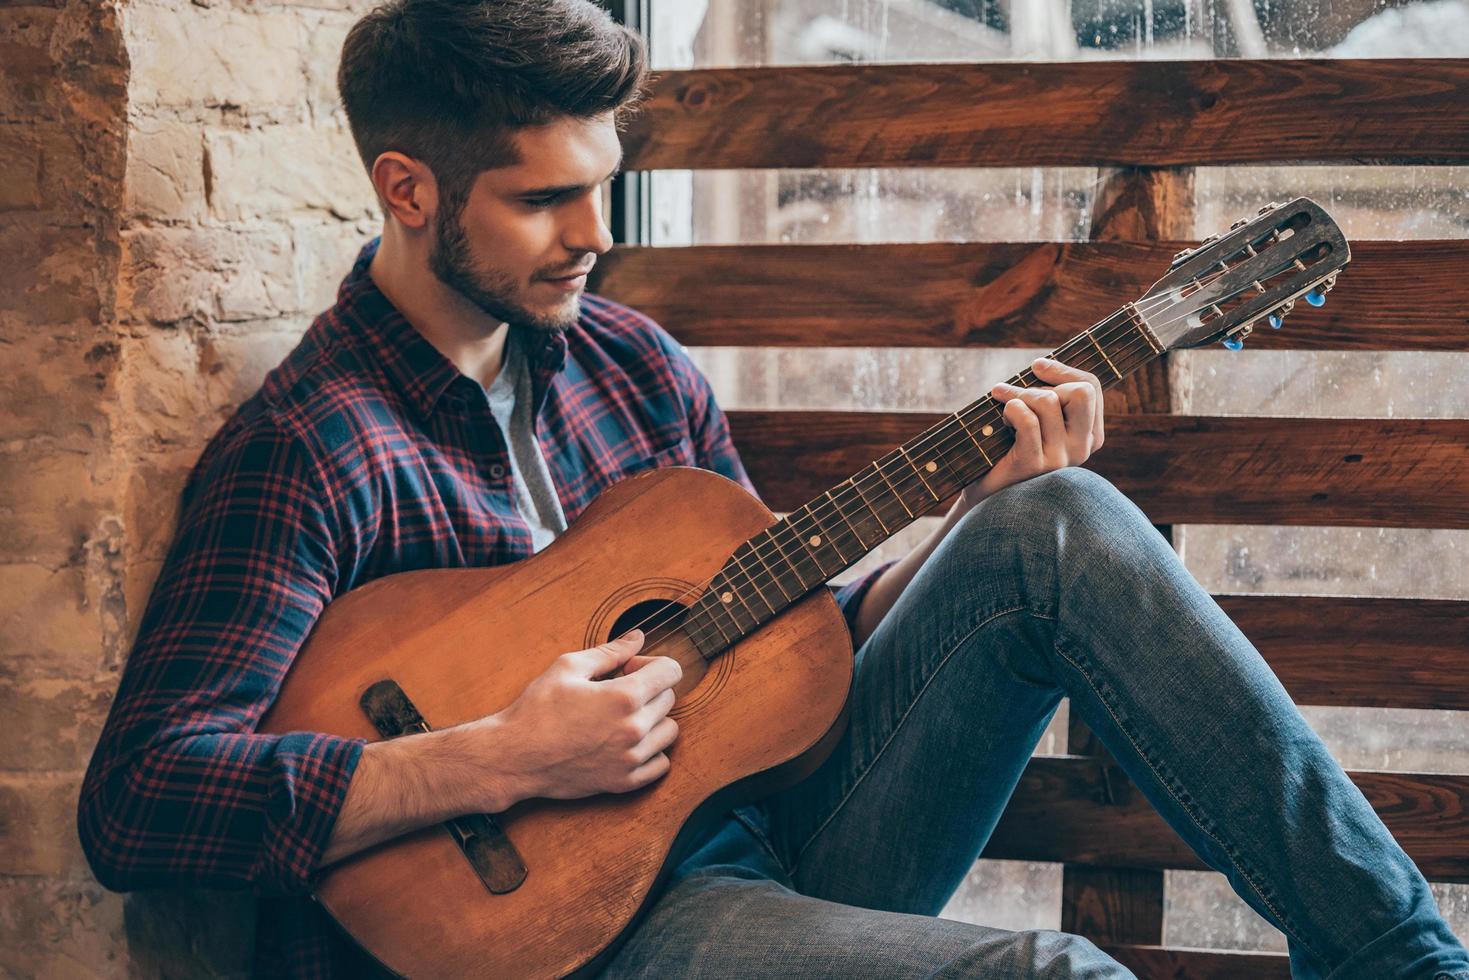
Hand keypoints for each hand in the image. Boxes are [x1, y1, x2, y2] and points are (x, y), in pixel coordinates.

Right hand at [489, 629, 682, 803]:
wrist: (515, 757)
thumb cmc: (537, 709)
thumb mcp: (568, 667)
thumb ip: (610, 651)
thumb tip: (638, 637)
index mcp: (624, 696)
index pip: (671, 671)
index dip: (652, 663)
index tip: (630, 669)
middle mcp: (634, 729)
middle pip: (669, 699)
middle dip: (649, 689)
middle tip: (618, 691)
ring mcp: (631, 759)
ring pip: (669, 731)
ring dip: (653, 720)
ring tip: (623, 718)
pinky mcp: (624, 782)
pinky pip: (661, 763)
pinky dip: (651, 752)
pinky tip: (627, 743)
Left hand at [961, 356, 1104, 507]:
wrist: (984, 494)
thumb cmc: (1008, 450)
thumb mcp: (1036, 421)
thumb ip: (1049, 397)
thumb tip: (1042, 364)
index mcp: (1089, 436)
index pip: (1091, 387)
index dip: (1063, 370)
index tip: (1037, 366)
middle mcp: (1081, 449)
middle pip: (1080, 392)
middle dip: (1044, 384)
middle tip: (1016, 393)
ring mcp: (1060, 459)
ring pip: (1047, 401)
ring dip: (1017, 394)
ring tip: (1002, 404)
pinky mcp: (1034, 465)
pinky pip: (1027, 420)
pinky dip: (1011, 408)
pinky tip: (1002, 417)